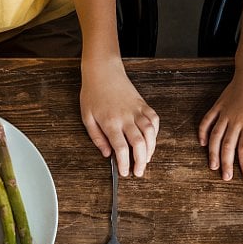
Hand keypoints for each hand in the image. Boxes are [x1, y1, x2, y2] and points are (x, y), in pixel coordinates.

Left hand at [80, 57, 158, 176]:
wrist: (103, 71)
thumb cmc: (93, 93)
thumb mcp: (87, 117)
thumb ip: (97, 138)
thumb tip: (107, 154)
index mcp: (110, 122)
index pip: (120, 148)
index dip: (124, 163)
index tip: (125, 172)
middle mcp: (126, 117)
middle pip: (138, 143)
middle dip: (141, 161)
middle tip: (139, 171)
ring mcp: (137, 110)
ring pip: (150, 133)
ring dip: (151, 149)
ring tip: (146, 159)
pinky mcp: (143, 104)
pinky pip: (154, 120)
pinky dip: (156, 132)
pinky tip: (151, 140)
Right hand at [199, 69, 242, 179]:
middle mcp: (235, 120)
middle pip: (228, 146)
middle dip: (226, 164)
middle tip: (226, 177)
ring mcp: (224, 113)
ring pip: (216, 137)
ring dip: (213, 153)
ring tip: (213, 166)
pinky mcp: (218, 106)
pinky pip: (207, 121)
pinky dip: (203, 132)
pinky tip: (203, 143)